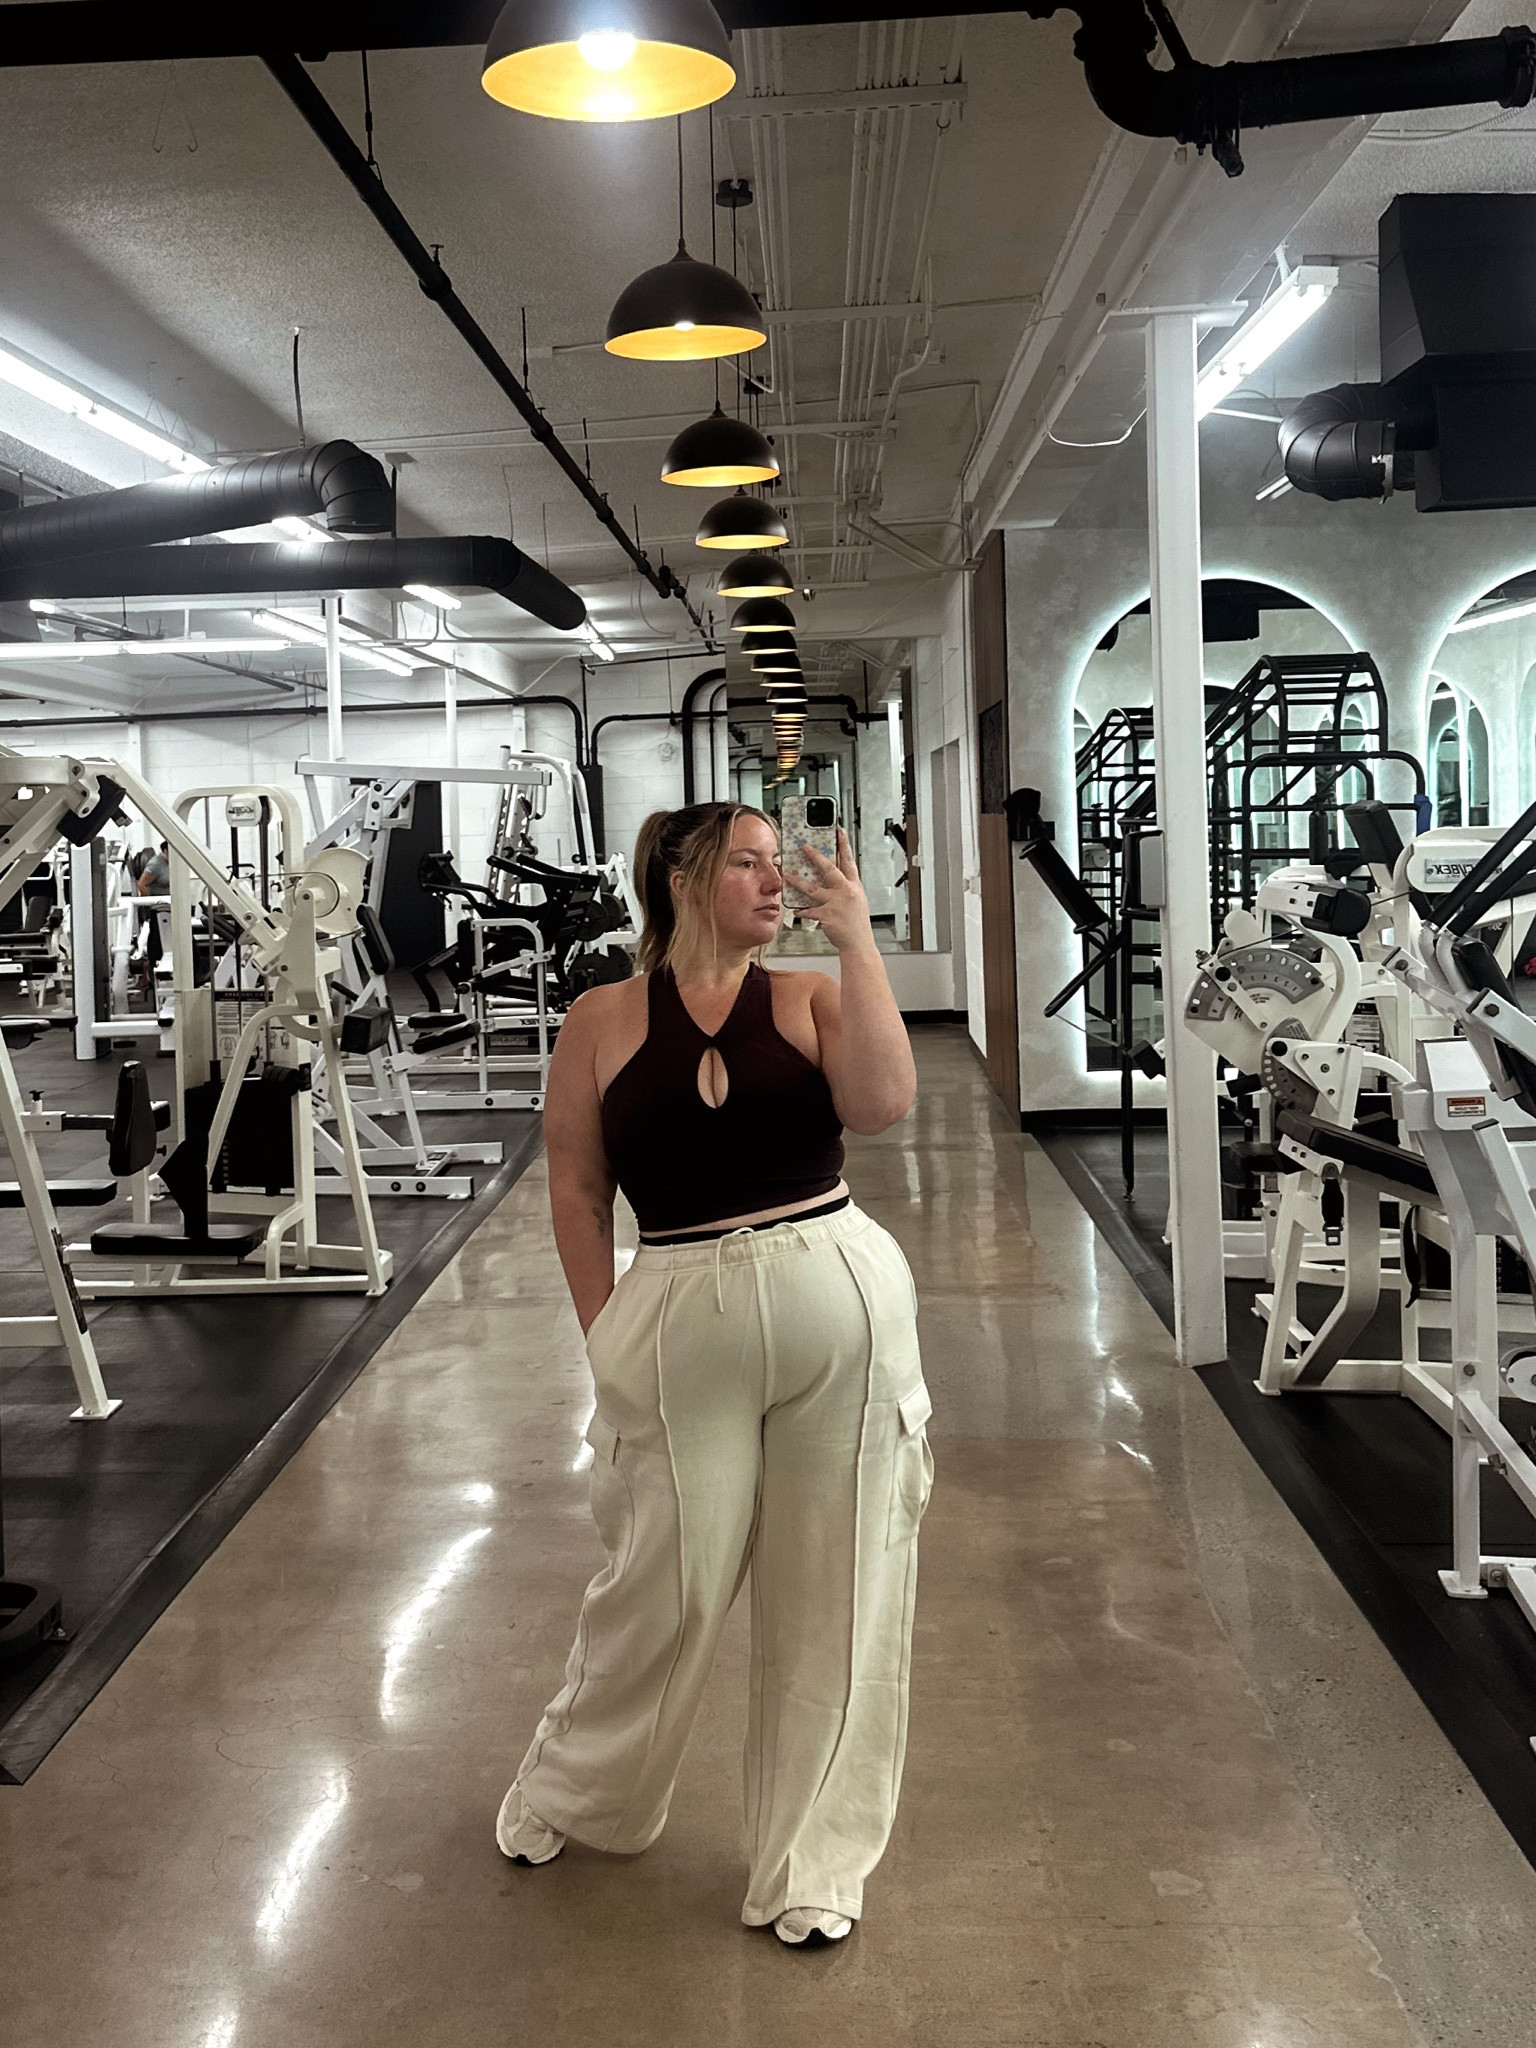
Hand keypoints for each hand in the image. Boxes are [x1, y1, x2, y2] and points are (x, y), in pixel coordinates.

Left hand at [798, 830, 876, 954]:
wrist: (858, 943)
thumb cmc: (857, 924)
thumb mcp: (856, 901)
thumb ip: (845, 888)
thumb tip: (832, 877)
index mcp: (854, 886)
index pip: (849, 861)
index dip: (844, 845)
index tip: (839, 832)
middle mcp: (845, 892)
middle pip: (829, 869)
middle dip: (816, 857)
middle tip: (804, 848)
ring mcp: (836, 903)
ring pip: (812, 888)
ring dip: (798, 881)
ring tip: (787, 875)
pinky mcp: (826, 915)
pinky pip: (809, 910)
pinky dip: (801, 910)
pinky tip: (795, 909)